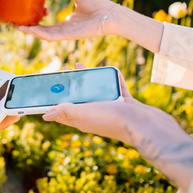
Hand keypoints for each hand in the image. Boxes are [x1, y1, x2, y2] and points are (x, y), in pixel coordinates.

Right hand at [18, 0, 118, 40]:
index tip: (26, 16)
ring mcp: (67, 33)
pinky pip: (52, 36)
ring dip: (32, 33)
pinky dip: (41, 34)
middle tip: (16, 25)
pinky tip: (31, 30)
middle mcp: (66, 29)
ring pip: (45, 35)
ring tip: (19, 28)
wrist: (111, 14)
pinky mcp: (70, 35)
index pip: (48, 24)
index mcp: (68, 22)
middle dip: (30, 29)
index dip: (36, 22)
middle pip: (44, 31)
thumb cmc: (99, 5)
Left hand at [42, 63, 192, 189]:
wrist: (146, 125)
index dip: (54, 100)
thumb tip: (46, 115)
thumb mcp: (84, 114)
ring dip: (90, 80)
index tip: (47, 87)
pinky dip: (113, 79)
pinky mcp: (126, 104)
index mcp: (82, 119)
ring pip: (97, 92)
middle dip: (70, 86)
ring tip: (82, 67)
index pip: (63, 110)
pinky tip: (111, 70)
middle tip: (63, 71)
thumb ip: (66, 112)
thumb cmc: (113, 120)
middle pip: (79, 98)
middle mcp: (95, 114)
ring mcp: (111, 109)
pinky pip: (117, 88)